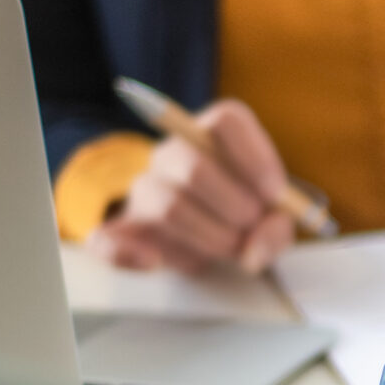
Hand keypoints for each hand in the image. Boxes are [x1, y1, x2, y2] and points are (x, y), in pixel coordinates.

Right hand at [93, 100, 301, 277]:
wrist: (207, 238)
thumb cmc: (244, 217)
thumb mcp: (273, 218)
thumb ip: (277, 229)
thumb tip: (255, 251)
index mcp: (210, 134)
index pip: (226, 120)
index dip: (255, 157)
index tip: (275, 194)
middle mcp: (172, 154)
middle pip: (195, 165)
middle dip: (235, 206)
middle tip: (253, 228)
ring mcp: (143, 190)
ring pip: (169, 206)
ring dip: (211, 237)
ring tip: (232, 248)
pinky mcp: (122, 230)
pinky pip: (107, 239)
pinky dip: (128, 254)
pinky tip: (155, 263)